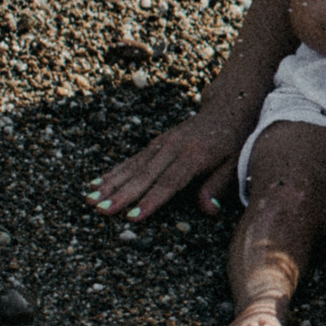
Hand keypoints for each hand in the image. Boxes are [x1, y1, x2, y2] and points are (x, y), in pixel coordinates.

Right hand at [88, 110, 242, 220]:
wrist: (227, 108)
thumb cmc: (234, 141)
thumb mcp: (236, 163)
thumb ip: (219, 185)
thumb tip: (208, 211)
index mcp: (195, 156)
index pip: (170, 182)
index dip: (151, 200)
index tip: (132, 217)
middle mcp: (174, 148)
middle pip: (145, 175)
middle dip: (121, 195)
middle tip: (101, 210)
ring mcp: (162, 143)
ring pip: (133, 167)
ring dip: (110, 184)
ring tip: (90, 199)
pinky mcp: (156, 143)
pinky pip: (132, 160)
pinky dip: (114, 172)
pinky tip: (97, 183)